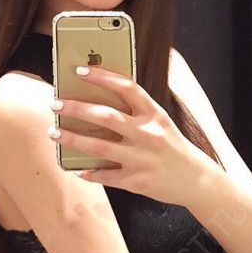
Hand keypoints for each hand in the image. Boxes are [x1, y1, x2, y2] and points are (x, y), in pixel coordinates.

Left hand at [48, 64, 207, 205]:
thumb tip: (98, 102)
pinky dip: (88, 173)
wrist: (198, 180)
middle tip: (55, 104)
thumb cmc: (173, 147)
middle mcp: (148, 135)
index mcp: (155, 115)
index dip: (102, 76)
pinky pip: (105, 176)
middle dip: (76, 109)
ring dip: (71, 139)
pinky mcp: (137, 182)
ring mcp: (142, 160)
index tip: (79, 70)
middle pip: (106, 116)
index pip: (127, 87)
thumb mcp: (161, 123)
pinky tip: (76, 169)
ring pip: (98, 147)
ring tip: (53, 132)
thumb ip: (136, 113)